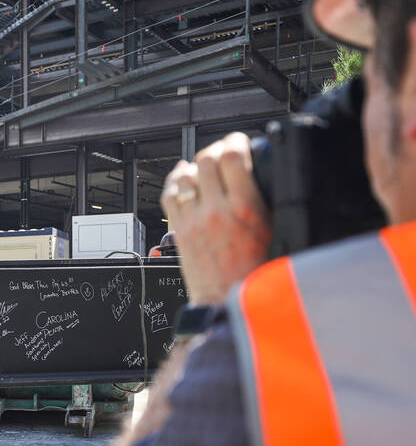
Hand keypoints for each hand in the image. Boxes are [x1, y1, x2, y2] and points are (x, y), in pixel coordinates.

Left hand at [161, 132, 270, 304]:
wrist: (226, 304)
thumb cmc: (255, 276)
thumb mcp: (276, 235)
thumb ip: (271, 204)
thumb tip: (271, 179)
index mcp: (245, 209)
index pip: (233, 158)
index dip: (236, 141)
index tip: (241, 141)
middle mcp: (215, 211)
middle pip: (207, 160)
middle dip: (216, 148)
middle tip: (225, 150)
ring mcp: (193, 220)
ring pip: (185, 175)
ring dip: (196, 164)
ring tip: (206, 163)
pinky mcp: (179, 231)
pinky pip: (169, 195)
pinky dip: (174, 180)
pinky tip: (182, 176)